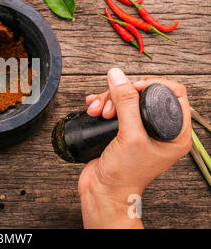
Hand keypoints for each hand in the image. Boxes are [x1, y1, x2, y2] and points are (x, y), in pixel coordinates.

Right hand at [78, 68, 191, 227]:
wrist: (103, 191)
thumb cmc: (124, 174)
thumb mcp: (129, 136)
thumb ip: (126, 103)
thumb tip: (118, 76)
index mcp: (175, 133)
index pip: (173, 93)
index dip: (152, 85)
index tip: (131, 87)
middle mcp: (160, 130)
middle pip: (145, 93)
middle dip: (123, 94)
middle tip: (110, 107)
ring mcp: (140, 130)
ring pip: (127, 99)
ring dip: (109, 99)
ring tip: (98, 111)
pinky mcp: (123, 130)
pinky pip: (115, 107)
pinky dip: (103, 104)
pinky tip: (93, 108)